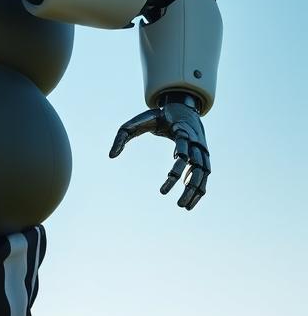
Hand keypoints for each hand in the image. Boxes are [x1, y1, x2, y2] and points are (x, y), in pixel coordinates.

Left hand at [109, 95, 209, 209]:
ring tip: (182, 207)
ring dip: (195, 191)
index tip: (168, 180)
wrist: (184, 108)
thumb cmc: (158, 117)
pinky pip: (204, 175)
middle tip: (172, 201)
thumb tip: (111, 156)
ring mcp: (202, 149)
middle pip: (196, 165)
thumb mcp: (136, 122)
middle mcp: (195, 141)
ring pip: (203, 173)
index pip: (182, 149)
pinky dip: (200, 188)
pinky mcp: (204, 156)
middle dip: (187, 185)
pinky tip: (190, 203)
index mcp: (181, 130)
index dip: (178, 165)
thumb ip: (122, 137)